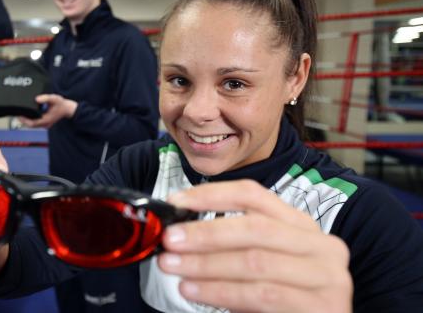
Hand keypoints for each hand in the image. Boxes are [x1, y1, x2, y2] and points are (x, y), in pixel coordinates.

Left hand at [18, 94, 77, 128]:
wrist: (68, 109)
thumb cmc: (62, 104)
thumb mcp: (55, 98)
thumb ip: (46, 98)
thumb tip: (36, 99)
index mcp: (46, 120)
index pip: (32, 123)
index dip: (24, 120)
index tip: (19, 115)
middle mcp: (45, 124)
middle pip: (31, 125)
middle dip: (23, 120)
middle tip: (17, 114)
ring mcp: (45, 124)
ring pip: (33, 125)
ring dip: (26, 120)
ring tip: (21, 113)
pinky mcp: (45, 123)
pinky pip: (36, 123)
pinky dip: (30, 120)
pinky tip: (28, 114)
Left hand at [158, 180, 351, 311]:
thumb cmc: (282, 301)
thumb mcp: (260, 265)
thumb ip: (232, 247)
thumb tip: (181, 235)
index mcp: (301, 226)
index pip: (254, 195)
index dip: (212, 195)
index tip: (176, 201)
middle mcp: (321, 245)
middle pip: (255, 227)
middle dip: (205, 232)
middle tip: (170, 240)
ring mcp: (327, 277)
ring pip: (255, 261)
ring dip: (206, 264)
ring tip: (174, 266)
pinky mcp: (322, 307)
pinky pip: (261, 294)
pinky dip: (221, 292)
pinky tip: (194, 290)